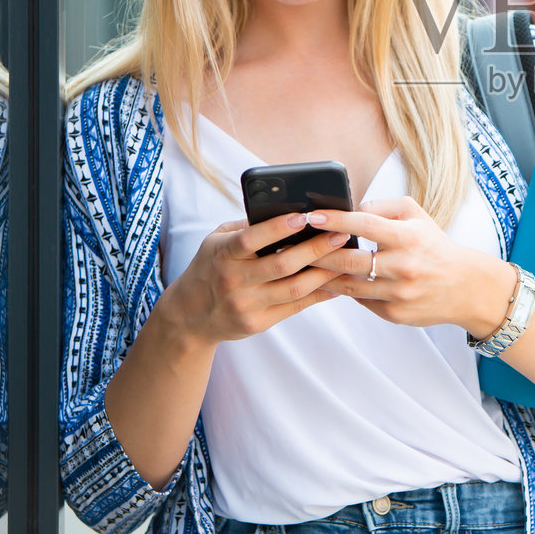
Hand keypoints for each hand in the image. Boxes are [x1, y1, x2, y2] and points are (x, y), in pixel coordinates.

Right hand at [160, 213, 350, 344]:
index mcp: (222, 254)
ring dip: (325, 273)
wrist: (188, 316)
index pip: (251, 239)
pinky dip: (319, 294)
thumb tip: (286, 209)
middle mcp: (233, 280)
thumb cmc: (210, 267)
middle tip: (341, 234)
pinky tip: (336, 283)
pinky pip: (295, 308)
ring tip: (346, 257)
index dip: (278, 227)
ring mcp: (245, 305)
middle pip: (282, 264)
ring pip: (294, 288)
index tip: (306, 216)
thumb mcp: (216, 242)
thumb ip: (246, 228)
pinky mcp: (257, 324)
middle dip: (316, 249)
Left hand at [309, 198, 514, 334]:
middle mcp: (403, 266)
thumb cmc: (434, 245)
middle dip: (317, 253)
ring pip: (348, 286)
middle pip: (348, 261)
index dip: (335, 219)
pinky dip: (345, 290)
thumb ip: (382, 207)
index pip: (365, 224)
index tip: (312, 216)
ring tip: (304, 266)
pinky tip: (331, 282)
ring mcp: (398, 294)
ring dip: (324, 276)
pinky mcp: (394, 314)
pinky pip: (360, 300)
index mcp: (408, 237)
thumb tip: (349, 210)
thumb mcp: (416, 215)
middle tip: (295, 247)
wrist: (465, 287)